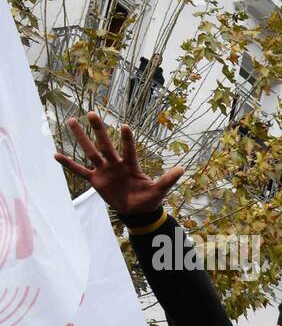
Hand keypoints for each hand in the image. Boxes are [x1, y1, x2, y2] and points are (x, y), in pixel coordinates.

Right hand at [54, 112, 183, 214]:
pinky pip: (79, 171)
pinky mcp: (96, 181)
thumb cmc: (149, 199)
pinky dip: (68, 164)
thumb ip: (168, 180)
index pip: (129, 150)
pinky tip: (56, 155)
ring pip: (90, 152)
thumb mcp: (159, 191)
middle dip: (99, 130)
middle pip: (105, 144)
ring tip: (71, 121)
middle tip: (91, 113)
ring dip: (81, 138)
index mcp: (131, 166)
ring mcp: (104, 171)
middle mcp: (116, 164)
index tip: (126, 126)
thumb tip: (182, 169)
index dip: (127, 140)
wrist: (137, 212)